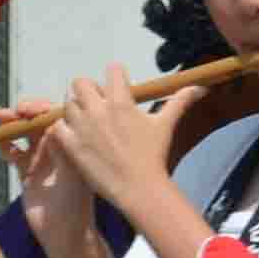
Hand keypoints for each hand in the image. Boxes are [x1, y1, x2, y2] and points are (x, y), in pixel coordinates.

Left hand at [38, 66, 178, 219]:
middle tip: (96, 105)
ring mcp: (82, 127)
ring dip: (75, 109)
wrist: (139, 188)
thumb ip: (180, 101)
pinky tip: (75, 138)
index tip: (119, 90)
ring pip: (67, 103)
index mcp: (122, 101)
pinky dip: (63, 129)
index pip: (112, 70)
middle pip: (80, 82)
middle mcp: (99, 109)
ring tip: (86, 123)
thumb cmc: (154, 155)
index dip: (116, 77)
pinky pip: (57, 126)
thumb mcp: (166, 125)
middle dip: (88, 90)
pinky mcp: (70, 144)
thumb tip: (201, 87)